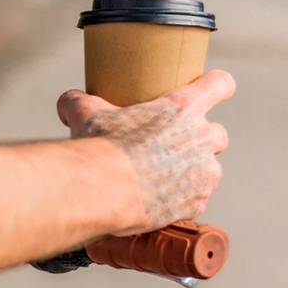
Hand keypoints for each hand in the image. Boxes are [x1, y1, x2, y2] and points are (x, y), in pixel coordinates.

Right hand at [57, 70, 233, 234]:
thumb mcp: (85, 113)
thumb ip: (79, 102)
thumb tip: (67, 102)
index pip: (220, 84)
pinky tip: (161, 200)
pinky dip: (182, 200)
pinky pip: (197, 199)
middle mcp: (201, 138)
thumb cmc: (100, 147)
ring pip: (211, 169)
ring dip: (194, 172)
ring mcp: (203, 173)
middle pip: (219, 134)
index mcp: (182, 108)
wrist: (102, 190)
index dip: (218, 85)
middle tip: (175, 146)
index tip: (214, 90)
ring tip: (164, 178)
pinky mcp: (196, 202)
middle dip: (203, 139)